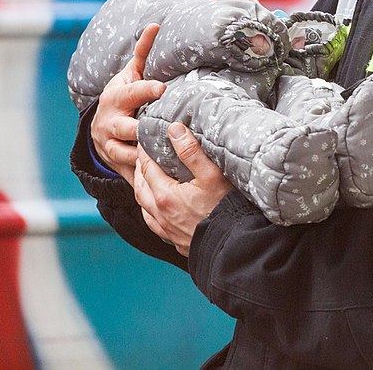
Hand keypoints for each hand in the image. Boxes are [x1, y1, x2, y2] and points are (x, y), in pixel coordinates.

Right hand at [91, 24, 164, 184]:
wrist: (100, 126)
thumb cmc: (125, 95)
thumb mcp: (131, 74)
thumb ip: (144, 52)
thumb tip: (156, 24)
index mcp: (117, 97)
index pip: (133, 92)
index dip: (146, 90)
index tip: (162, 88)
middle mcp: (111, 122)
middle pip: (126, 127)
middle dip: (141, 129)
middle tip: (161, 129)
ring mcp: (110, 145)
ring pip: (125, 153)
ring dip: (142, 157)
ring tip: (163, 158)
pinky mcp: (116, 163)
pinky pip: (129, 172)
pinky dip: (141, 176)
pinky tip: (158, 179)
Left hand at [133, 122, 233, 256]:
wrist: (232, 244)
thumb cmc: (225, 208)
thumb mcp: (211, 174)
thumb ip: (191, 151)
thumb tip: (174, 130)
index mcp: (165, 195)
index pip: (146, 167)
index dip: (144, 152)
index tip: (146, 140)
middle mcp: (159, 213)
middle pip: (139, 186)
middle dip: (139, 169)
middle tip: (144, 155)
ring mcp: (165, 228)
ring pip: (143, 206)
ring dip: (141, 189)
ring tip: (147, 177)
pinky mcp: (173, 239)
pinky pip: (152, 222)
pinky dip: (149, 209)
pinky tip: (156, 206)